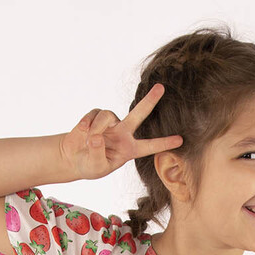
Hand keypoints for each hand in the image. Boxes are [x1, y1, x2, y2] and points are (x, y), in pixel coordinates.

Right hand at [60, 83, 183, 181]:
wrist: (73, 157)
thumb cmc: (89, 165)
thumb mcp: (97, 167)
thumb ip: (98, 153)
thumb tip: (97, 136)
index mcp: (129, 149)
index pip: (149, 146)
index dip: (164, 143)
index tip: (181, 140)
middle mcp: (123, 133)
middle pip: (139, 115)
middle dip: (150, 101)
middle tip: (161, 88)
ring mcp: (111, 123)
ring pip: (108, 116)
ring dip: (97, 127)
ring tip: (88, 140)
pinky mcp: (97, 116)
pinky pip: (95, 114)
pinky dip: (87, 123)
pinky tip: (82, 132)